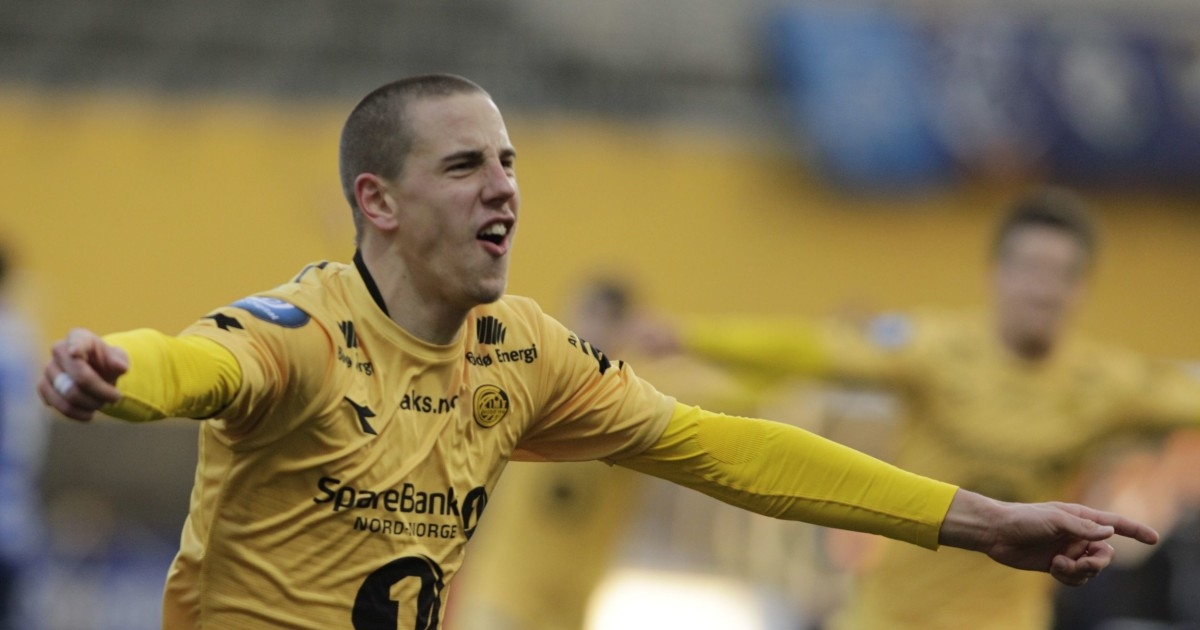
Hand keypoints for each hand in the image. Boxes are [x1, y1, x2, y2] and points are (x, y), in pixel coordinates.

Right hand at [38, 328, 128, 421]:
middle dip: (102, 392)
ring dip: (91, 404)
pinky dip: (78, 413)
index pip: (77, 343)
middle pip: (80, 378)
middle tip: (116, 397)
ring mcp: (48, 369)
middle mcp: (59, 351)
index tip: (75, 353)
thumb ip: (120, 361)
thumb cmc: (108, 362)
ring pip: (69, 395)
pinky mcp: (44, 387)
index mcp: (79, 337)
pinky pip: (59, 406)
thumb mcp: (119, 358)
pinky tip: (90, 413)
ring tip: (102, 404)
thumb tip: (121, 368)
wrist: (96, 373)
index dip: (75, 348)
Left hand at [939, 489, 1158, 585]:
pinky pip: (1076, 578)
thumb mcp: (1054, 520)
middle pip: (1105, 555)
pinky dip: (1069, 577)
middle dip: (1098, 562)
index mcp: (1080, 518)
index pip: (1114, 523)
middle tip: (1084, 562)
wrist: (996, 532)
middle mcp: (1078, 535)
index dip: (1135, 531)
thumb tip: (1111, 532)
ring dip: (1080, 571)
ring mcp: (1068, 551)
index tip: (1153, 538)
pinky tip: (1053, 568)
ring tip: (1059, 565)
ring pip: (1091, 570)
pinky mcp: (1057, 565)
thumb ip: (1082, 528)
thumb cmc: (1023, 519)